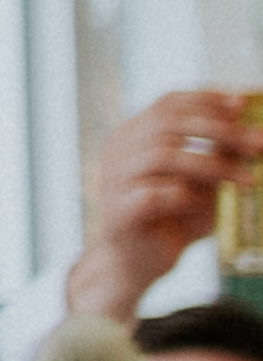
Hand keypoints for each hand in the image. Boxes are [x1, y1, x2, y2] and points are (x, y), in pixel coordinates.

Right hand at [72, 88, 251, 321]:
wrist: (141, 261)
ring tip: (248, 179)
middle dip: (220, 130)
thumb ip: (220, 155)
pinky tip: (204, 205)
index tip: (242, 104)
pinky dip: (185, 196)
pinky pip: (154, 194)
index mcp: (134, 135)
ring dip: (213, 165)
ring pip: (163, 155)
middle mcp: (117, 150)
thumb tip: (250, 132)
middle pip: (167, 123)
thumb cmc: (175, 217)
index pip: (167, 103)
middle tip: (259, 144)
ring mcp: (112, 179)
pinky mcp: (118, 210)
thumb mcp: (205, 181)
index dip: (206, 99)